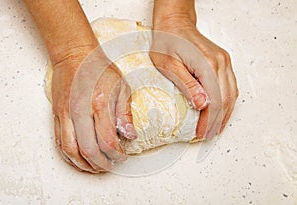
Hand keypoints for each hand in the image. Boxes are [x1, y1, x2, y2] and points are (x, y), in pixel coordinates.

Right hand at [52, 47, 136, 172]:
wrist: (74, 56)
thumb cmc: (99, 69)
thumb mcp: (122, 87)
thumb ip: (125, 114)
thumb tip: (130, 135)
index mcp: (99, 103)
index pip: (108, 140)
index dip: (117, 154)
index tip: (122, 156)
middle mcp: (79, 111)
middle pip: (88, 150)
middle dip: (101, 164)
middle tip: (110, 165)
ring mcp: (65, 114)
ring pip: (70, 150)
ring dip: (84, 164)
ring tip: (96, 166)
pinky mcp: (57, 115)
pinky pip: (59, 142)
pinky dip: (69, 155)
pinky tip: (79, 159)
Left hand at [151, 0, 237, 139]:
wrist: (174, 24)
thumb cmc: (167, 42)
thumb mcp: (168, 65)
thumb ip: (187, 84)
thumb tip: (203, 104)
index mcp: (207, 64)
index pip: (214, 100)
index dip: (209, 120)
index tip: (201, 133)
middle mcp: (220, 62)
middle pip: (225, 99)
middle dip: (217, 121)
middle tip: (208, 135)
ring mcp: (224, 61)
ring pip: (231, 94)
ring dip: (225, 114)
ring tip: (217, 129)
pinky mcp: (223, 61)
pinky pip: (230, 86)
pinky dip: (228, 102)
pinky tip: (222, 112)